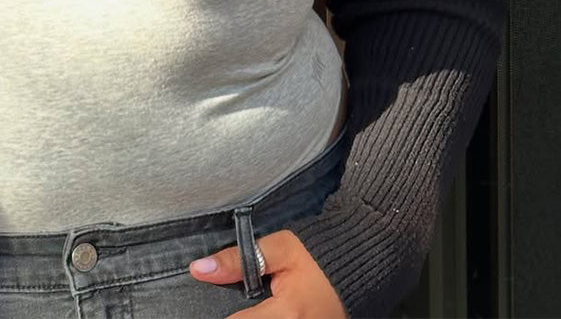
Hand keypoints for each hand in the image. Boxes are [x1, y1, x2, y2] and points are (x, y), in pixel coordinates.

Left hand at [189, 230, 347, 317]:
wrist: (361, 269)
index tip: (202, 308)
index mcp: (286, 316)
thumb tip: (199, 269)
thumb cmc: (320, 258)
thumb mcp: (282, 248)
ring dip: (250, 317)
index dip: (217, 314)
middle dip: (235, 316)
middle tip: (232, 302)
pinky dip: (262, 317)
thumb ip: (240, 259)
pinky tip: (258, 310)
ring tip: (246, 305)